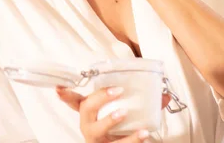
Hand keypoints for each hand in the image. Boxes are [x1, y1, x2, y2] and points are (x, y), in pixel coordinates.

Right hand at [56, 86, 170, 142]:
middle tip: (116, 91)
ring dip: (109, 120)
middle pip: (86, 110)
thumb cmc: (121, 132)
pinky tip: (144, 134)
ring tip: (124, 113)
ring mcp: (98, 140)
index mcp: (90, 115)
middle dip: (98, 98)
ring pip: (97, 131)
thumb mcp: (127, 116)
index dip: (67, 94)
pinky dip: (132, 139)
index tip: (59, 87)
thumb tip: (164, 94)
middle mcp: (90, 127)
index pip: (75, 101)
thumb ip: (144, 104)